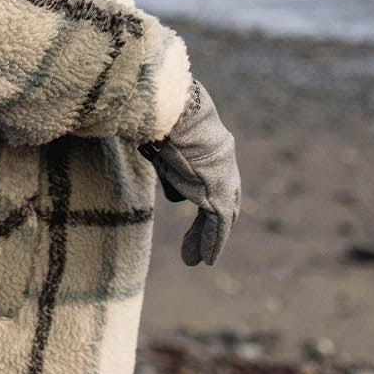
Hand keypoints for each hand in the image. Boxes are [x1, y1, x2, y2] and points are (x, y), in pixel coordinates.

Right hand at [137, 79, 241, 266]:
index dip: (200, 196)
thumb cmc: (164, 116)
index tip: (189, 206)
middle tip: (196, 243)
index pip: (209, 178)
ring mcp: (224, 181)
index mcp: (211, 147)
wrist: (180, 113)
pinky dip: (211, 244)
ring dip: (206, 240)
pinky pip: (217, 226)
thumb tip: (149, 162)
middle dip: (206, 224)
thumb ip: (161, 153)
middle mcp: (223, 166)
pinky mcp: (219, 195)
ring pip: (218, 218)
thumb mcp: (161, 136)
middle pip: (218, 202)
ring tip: (194, 260)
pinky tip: (205, 260)